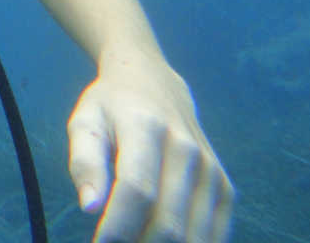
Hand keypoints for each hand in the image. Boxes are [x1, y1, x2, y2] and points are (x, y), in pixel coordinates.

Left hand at [67, 56, 233, 241]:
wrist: (154, 82)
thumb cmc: (111, 108)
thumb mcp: (85, 123)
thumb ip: (85, 163)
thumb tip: (89, 207)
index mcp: (146, 128)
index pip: (137, 190)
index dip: (118, 227)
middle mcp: (187, 149)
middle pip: (169, 222)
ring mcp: (211, 171)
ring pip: (195, 237)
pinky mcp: (225, 187)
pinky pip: (215, 235)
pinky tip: (161, 242)